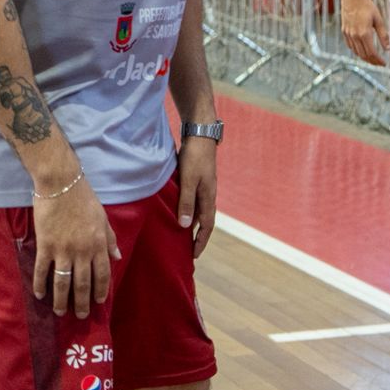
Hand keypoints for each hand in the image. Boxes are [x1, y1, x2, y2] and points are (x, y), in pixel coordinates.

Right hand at [32, 176, 119, 318]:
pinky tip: (40, 295)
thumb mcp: (103, 218)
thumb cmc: (84, 199)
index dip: (101, 290)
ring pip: (63, 282)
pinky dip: (40, 285)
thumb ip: (110, 239)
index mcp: (99, 243)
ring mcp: (63, 249)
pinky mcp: (45, 246)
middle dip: (82, 302)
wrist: (62, 184)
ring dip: (61, 300)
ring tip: (60, 312)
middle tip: (81, 316)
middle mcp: (83, 250)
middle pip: (83, 283)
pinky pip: (42, 271)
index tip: (99, 303)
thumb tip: (117, 257)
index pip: (103, 274)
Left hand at [176, 133, 218, 257]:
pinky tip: (180, 212)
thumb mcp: (188, 181)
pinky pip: (194, 202)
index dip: (201, 241)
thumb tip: (185, 226)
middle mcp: (208, 194)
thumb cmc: (195, 157)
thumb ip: (186, 202)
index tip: (194, 256)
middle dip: (198, 237)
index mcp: (209, 197)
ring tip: (182, 236)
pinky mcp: (198, 180)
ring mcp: (204, 187)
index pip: (207, 226)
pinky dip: (189, 211)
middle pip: (205, 221)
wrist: (201, 134)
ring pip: (200, 211)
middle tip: (188, 251)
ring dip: (193, 225)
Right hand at [341, 0, 388, 64]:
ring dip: (365, 58)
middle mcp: (355, 36)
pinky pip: (351, 46)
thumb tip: (388, 48)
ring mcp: (348, 34)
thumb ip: (383, 35)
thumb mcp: (378, 20)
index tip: (384, 63)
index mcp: (364, 33)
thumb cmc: (367, 6)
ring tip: (373, 59)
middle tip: (380, 64)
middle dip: (372, 62)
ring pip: (356, 52)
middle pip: (364, 55)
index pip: (371, 53)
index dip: (378, 60)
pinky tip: (363, 52)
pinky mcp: (344, 32)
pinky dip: (357, 52)